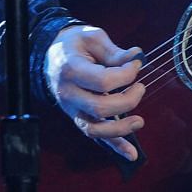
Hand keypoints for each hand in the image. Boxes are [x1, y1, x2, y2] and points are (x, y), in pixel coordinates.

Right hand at [46, 24, 145, 161]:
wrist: (51, 55)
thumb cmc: (74, 44)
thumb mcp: (92, 38)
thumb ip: (113, 51)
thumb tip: (136, 58)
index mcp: (70, 69)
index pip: (103, 81)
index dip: (126, 74)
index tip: (136, 65)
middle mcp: (68, 93)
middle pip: (100, 107)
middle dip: (127, 100)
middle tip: (140, 87)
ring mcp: (71, 109)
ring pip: (95, 129)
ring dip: (120, 129)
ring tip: (139, 121)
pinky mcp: (77, 118)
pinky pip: (95, 136)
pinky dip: (114, 147)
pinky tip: (131, 154)